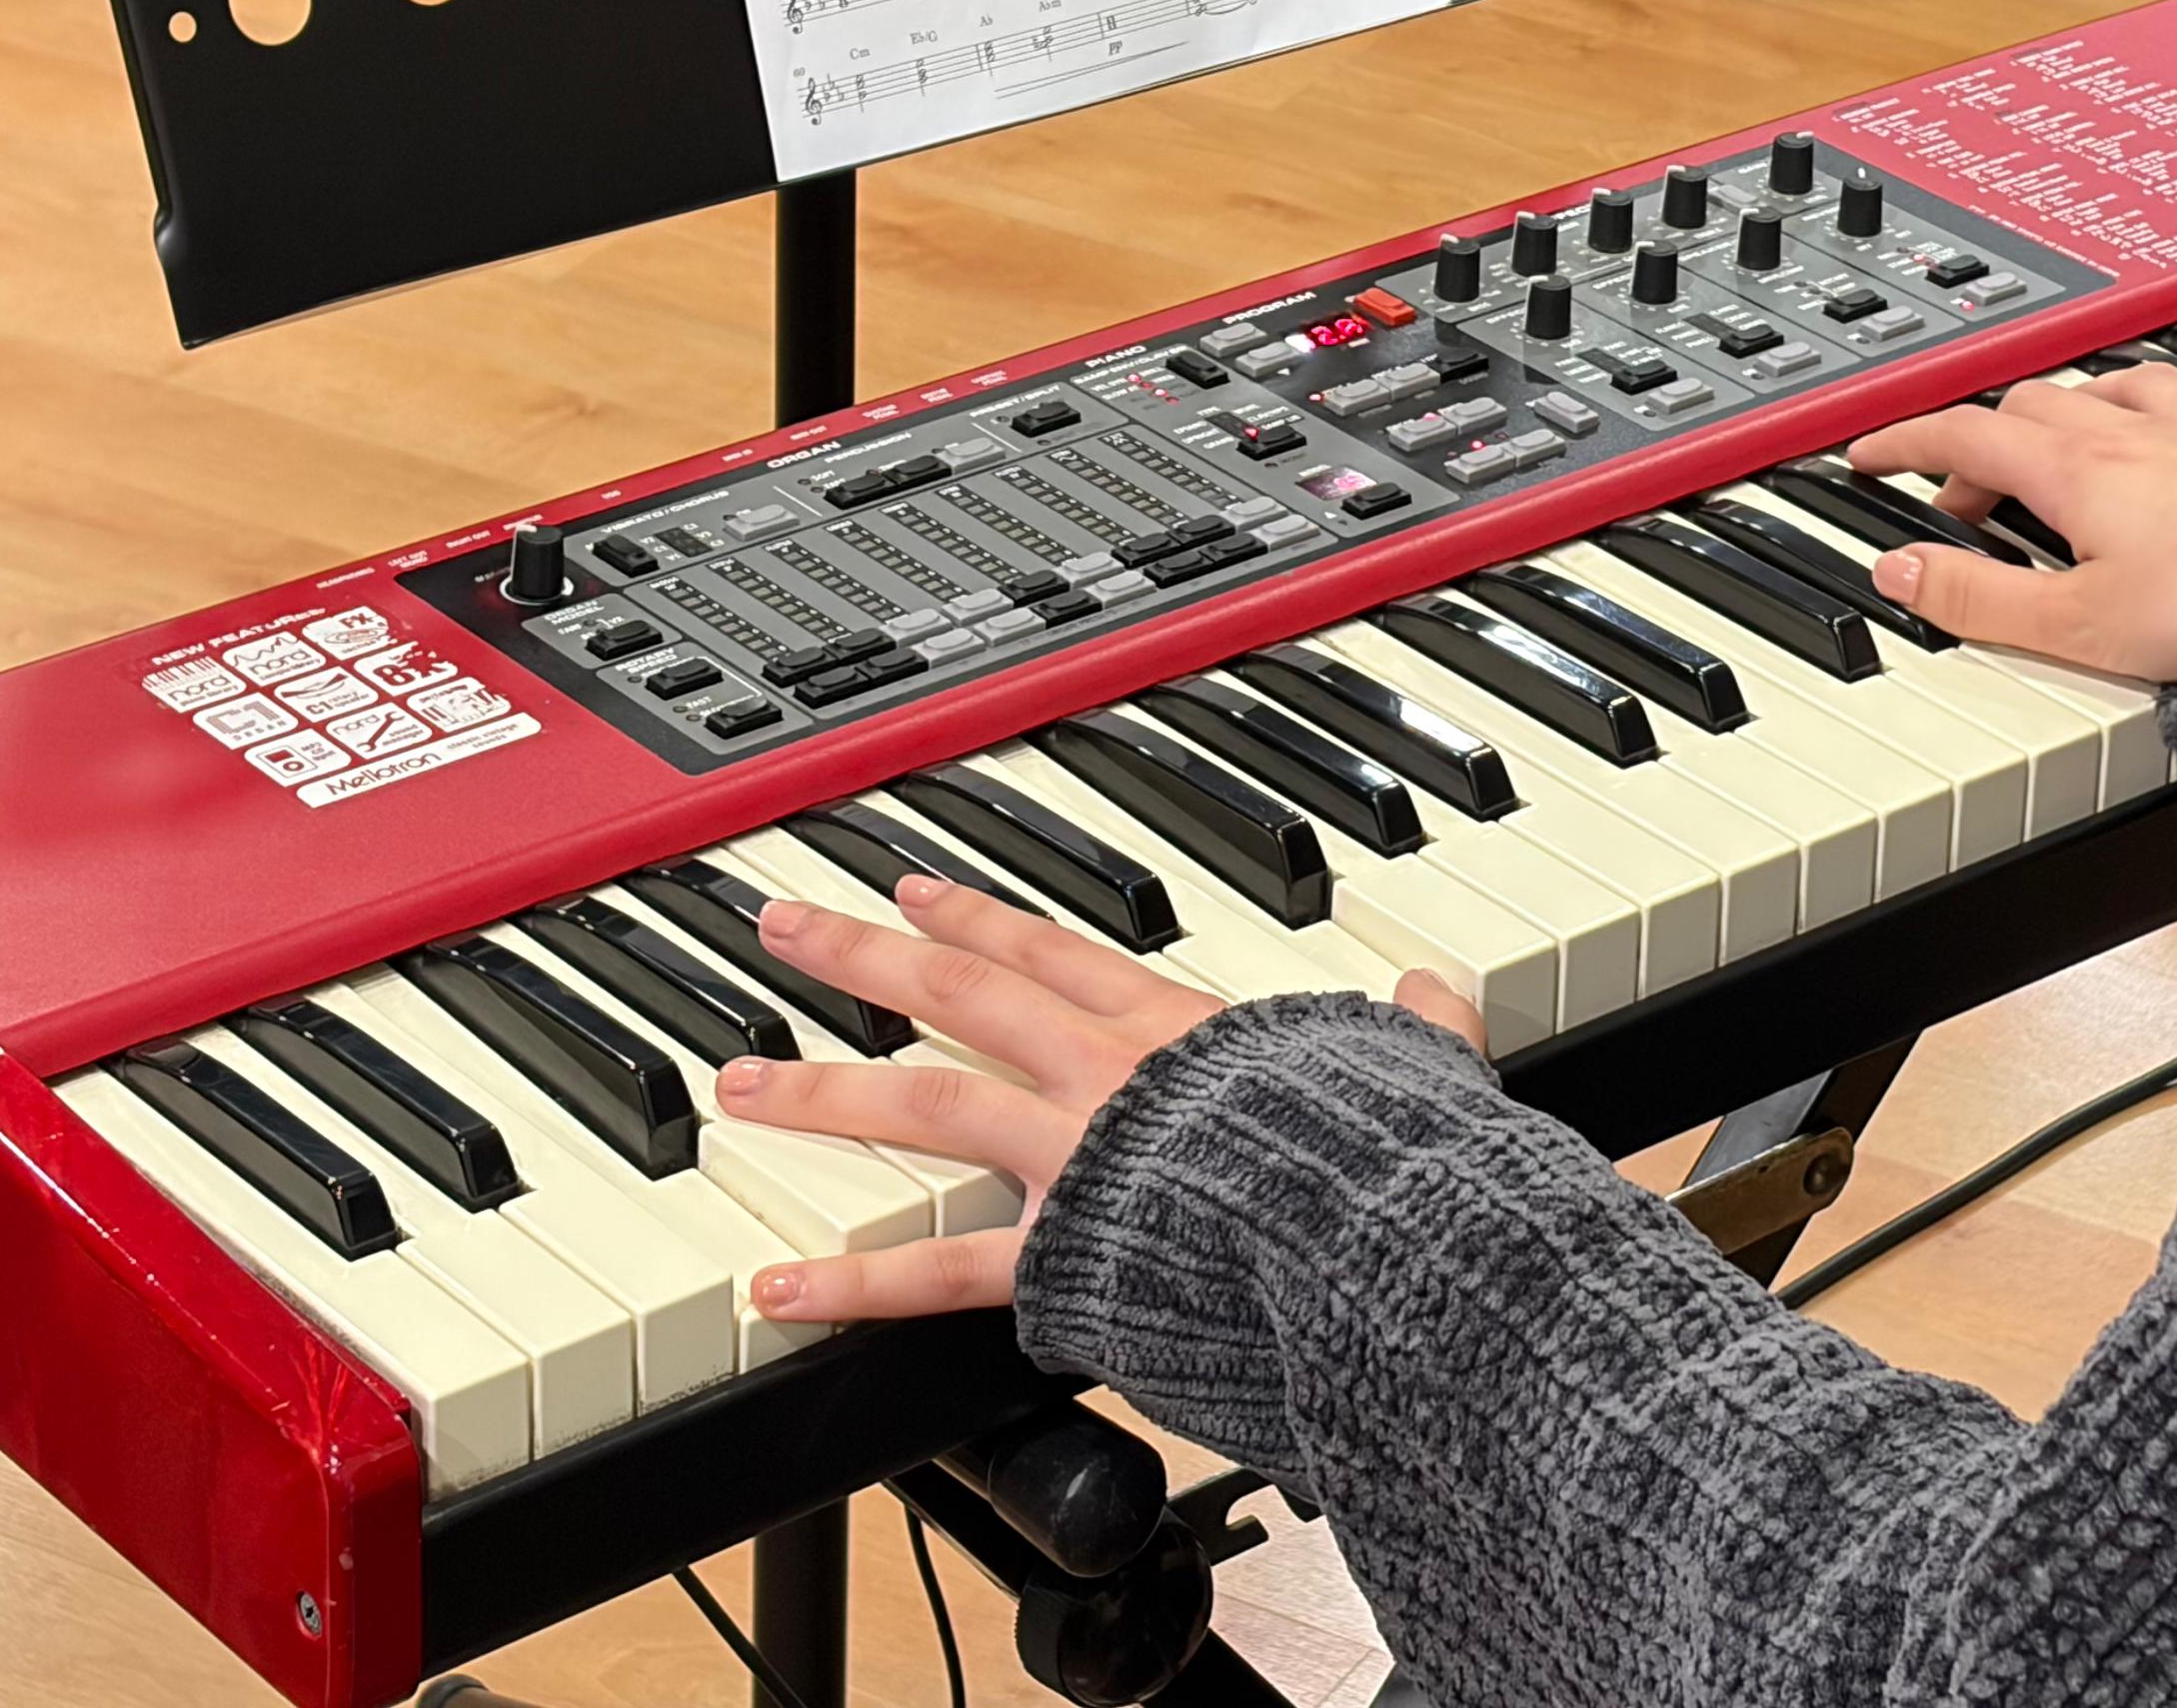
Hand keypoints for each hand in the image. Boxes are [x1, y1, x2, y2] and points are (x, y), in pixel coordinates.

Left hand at [714, 878, 1486, 1320]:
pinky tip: (777, 1285)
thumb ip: (1417, 1031)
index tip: (917, 890)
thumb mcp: (1417, 1069)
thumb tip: (1437, 998)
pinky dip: (851, 1280)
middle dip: (863, 957)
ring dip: (821, 1092)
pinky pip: (937, 1270)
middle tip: (782, 929)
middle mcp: (1111, 1075)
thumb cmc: (1398, 1156)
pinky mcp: (1064, 1255)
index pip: (1060, 952)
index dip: (983, 917)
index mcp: (1188, 1032)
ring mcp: (1075, 1157)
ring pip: (924, 1104)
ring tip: (739, 1084)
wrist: (1379, 1231)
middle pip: (964, 994)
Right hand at [1844, 364, 2176, 681]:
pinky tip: (2173, 440)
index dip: (1907, 439)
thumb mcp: (2072, 625)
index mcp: (2075, 468)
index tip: (1872, 451)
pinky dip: (2158, 416)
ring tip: (2063, 452)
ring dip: (2072, 414)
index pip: (1963, 432)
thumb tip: (1902, 572)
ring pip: (2114, 389)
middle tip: (1967, 495)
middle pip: (2031, 404)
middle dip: (1984, 440)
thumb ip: (1977, 598)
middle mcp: (2133, 431)